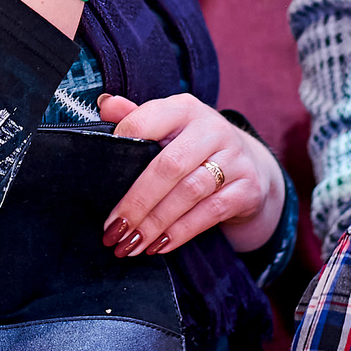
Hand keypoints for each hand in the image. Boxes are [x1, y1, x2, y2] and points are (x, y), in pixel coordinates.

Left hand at [94, 93, 284, 257]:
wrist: (250, 167)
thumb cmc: (195, 148)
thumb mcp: (169, 128)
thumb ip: (136, 117)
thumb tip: (105, 105)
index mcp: (184, 108)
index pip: (147, 120)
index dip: (122, 145)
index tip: (100, 177)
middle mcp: (212, 129)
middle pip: (169, 166)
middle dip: (137, 202)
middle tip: (113, 229)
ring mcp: (234, 159)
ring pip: (189, 193)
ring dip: (155, 223)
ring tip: (132, 244)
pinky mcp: (248, 188)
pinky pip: (211, 212)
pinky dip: (181, 232)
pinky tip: (159, 245)